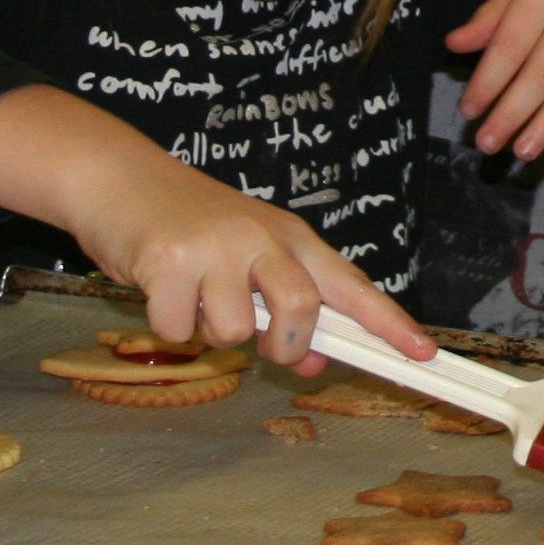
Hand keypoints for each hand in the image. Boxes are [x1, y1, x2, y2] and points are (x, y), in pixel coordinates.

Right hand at [72, 148, 429, 370]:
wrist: (121, 180)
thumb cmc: (189, 225)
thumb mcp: (248, 257)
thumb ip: (286, 305)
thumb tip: (315, 365)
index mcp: (291, 237)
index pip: (351, 285)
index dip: (389, 323)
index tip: (422, 355)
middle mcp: (262, 237)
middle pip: (303, 311)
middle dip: (286, 345)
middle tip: (264, 344)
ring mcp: (217, 247)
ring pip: (236, 332)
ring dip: (211, 331)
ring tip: (193, 293)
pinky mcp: (170, 262)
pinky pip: (180, 331)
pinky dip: (168, 325)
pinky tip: (160, 288)